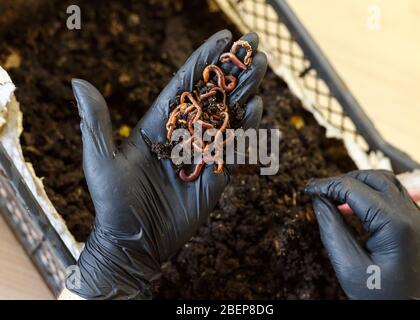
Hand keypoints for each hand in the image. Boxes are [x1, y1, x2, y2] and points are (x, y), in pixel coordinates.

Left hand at [69, 30, 266, 298]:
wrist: (134, 242)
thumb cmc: (112, 202)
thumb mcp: (100, 160)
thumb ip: (96, 121)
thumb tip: (77, 81)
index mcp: (159, 125)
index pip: (185, 84)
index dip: (205, 60)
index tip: (224, 37)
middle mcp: (184, 135)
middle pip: (214, 96)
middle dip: (234, 70)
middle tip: (254, 45)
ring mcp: (203, 154)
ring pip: (229, 117)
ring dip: (246, 91)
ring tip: (261, 67)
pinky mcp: (217, 176)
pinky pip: (236, 149)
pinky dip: (249, 129)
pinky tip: (259, 108)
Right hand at [304, 170, 419, 298]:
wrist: (410, 312)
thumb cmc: (379, 296)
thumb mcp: (348, 265)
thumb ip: (331, 228)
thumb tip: (318, 200)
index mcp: (394, 224)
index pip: (353, 189)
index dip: (326, 186)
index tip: (306, 189)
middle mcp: (410, 214)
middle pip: (372, 178)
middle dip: (341, 180)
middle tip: (318, 190)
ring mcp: (416, 217)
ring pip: (385, 181)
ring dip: (357, 182)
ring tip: (333, 194)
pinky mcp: (415, 222)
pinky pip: (393, 194)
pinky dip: (371, 191)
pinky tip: (353, 204)